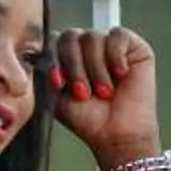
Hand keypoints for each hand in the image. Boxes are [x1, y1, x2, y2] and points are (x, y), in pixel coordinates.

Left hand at [51, 25, 160, 163]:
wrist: (116, 134)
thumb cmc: (87, 118)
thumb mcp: (56, 95)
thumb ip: (45, 71)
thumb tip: (36, 50)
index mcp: (68, 56)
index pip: (54, 40)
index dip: (54, 59)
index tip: (59, 84)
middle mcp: (88, 46)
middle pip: (70, 36)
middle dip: (74, 66)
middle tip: (84, 92)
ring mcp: (109, 44)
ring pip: (93, 37)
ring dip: (96, 69)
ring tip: (105, 92)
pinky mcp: (133, 45)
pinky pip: (117, 36)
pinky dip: (116, 57)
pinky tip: (121, 74)